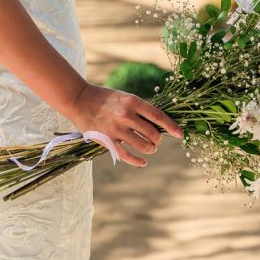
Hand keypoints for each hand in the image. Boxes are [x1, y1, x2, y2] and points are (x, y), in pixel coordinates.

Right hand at [64, 83, 183, 168]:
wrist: (79, 100)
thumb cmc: (105, 98)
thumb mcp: (125, 97)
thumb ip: (140, 109)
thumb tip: (160, 124)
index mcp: (132, 101)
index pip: (158, 116)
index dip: (171, 126)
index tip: (180, 134)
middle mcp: (126, 116)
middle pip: (153, 134)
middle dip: (157, 139)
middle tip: (155, 139)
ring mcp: (116, 129)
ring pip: (144, 146)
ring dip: (150, 149)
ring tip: (150, 148)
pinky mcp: (107, 141)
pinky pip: (127, 156)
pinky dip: (138, 161)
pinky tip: (143, 162)